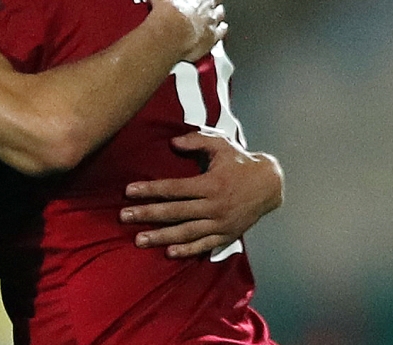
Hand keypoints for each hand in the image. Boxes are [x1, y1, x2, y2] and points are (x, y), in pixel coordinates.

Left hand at [119, 130, 282, 257]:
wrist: (269, 185)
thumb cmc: (239, 162)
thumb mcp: (220, 144)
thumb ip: (196, 141)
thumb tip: (172, 143)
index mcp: (210, 184)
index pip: (174, 188)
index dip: (150, 190)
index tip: (128, 192)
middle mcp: (214, 206)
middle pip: (175, 212)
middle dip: (147, 214)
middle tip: (123, 217)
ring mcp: (220, 223)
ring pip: (186, 232)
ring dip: (161, 237)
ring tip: (139, 240)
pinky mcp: (226, 235)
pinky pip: (204, 245)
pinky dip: (187, 250)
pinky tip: (169, 252)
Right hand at [145, 0, 226, 60]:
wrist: (171, 30)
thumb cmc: (166, 2)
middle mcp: (208, 1)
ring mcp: (211, 20)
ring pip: (220, 13)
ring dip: (216, 12)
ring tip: (211, 14)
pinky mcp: (210, 38)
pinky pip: (219, 34)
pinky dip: (218, 33)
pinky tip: (214, 34)